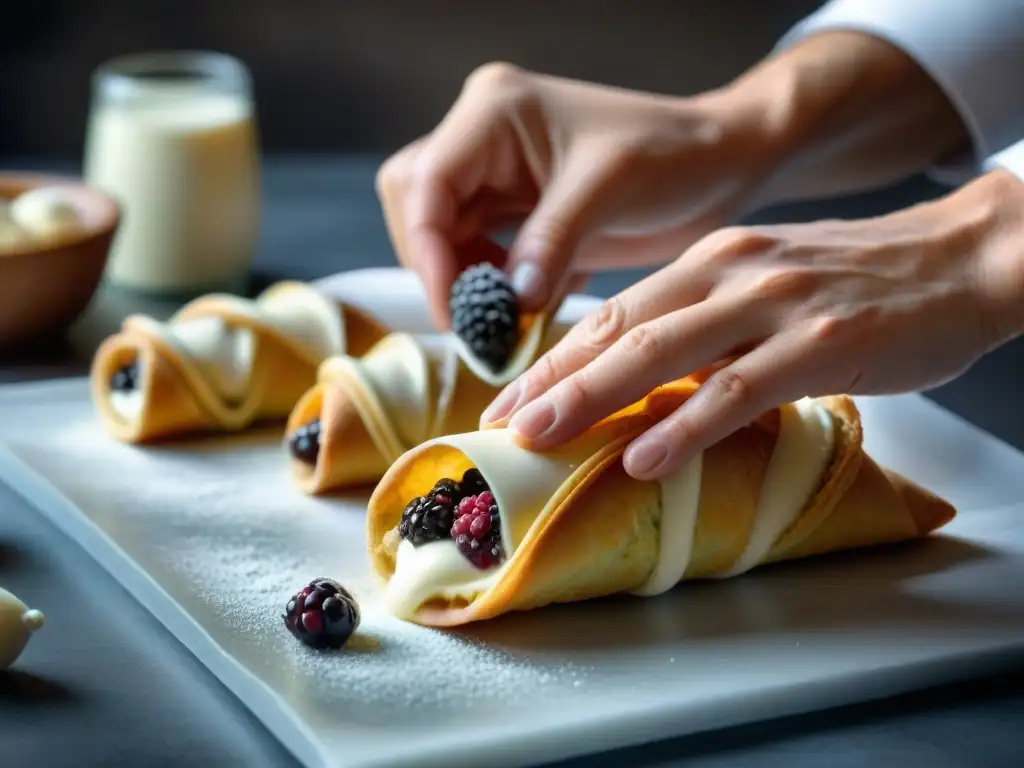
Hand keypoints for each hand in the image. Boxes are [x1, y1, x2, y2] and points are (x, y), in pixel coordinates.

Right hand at [375, 62, 779, 327]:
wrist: (722, 166)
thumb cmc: (675, 154)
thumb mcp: (608, 190)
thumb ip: (549, 242)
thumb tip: (506, 303)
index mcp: (495, 111)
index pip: (426, 182)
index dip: (428, 250)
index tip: (455, 312)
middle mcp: (485, 139)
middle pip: (419, 209)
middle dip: (441, 267)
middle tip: (477, 322)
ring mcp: (499, 178)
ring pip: (444, 238)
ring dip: (468, 285)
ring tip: (508, 322)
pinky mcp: (519, 214)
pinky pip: (481, 257)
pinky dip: (497, 289)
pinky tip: (531, 305)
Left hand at [483, 169, 1023, 479]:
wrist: (961, 256)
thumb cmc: (857, 282)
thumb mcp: (764, 285)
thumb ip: (704, 322)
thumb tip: (643, 379)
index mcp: (710, 261)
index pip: (613, 312)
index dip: (553, 357)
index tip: (509, 398)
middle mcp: (730, 273)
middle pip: (619, 330)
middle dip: (552, 380)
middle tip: (500, 426)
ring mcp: (774, 305)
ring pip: (663, 353)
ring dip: (593, 399)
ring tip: (541, 439)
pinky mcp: (822, 344)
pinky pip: (738, 388)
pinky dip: (685, 426)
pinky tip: (643, 458)